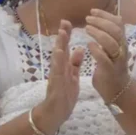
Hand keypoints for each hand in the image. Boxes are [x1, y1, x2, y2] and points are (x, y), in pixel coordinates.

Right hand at [34, 20, 84, 134]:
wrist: (56, 112)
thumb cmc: (65, 94)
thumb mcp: (73, 76)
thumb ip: (75, 63)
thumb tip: (79, 48)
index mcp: (64, 67)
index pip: (66, 48)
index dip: (67, 36)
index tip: (68, 22)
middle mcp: (59, 69)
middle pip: (60, 50)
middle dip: (62, 37)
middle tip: (64, 22)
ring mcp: (57, 76)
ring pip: (58, 59)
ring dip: (60, 46)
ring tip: (62, 33)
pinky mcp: (57, 85)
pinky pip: (58, 73)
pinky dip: (59, 63)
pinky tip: (60, 54)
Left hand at [85, 7, 131, 100]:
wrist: (117, 90)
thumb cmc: (111, 68)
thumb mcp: (113, 49)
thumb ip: (111, 36)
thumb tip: (111, 19)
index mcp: (121, 42)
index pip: (118, 23)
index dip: (106, 15)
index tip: (92, 11)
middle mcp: (122, 49)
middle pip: (115, 30)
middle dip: (101, 22)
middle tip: (87, 19)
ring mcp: (117, 60)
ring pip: (111, 43)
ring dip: (98, 34)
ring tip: (87, 29)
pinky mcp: (110, 71)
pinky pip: (104, 58)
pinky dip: (96, 50)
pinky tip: (88, 45)